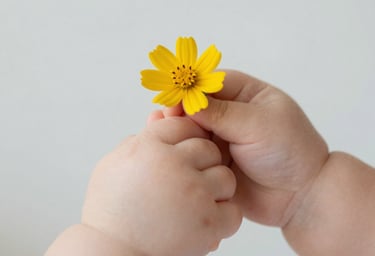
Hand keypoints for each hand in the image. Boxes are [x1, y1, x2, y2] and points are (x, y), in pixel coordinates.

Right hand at [81, 117, 241, 255]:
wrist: (114, 253)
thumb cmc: (110, 212)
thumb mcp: (111, 166)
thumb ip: (133, 144)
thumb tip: (151, 129)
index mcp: (149, 148)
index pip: (180, 125)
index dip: (185, 136)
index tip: (185, 149)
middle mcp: (173, 164)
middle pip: (207, 148)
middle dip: (202, 162)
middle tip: (190, 178)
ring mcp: (194, 193)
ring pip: (225, 177)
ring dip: (216, 189)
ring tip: (199, 201)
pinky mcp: (208, 222)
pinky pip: (232, 210)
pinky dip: (223, 217)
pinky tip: (206, 220)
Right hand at [154, 70, 328, 226]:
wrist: (299, 196)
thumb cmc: (289, 152)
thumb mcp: (258, 124)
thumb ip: (222, 113)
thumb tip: (187, 100)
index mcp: (246, 95)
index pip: (212, 83)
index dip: (191, 88)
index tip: (174, 98)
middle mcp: (231, 115)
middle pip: (197, 104)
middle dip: (181, 109)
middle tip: (167, 118)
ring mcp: (221, 138)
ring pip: (191, 127)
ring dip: (178, 129)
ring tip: (162, 131)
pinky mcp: (212, 160)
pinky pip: (192, 150)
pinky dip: (180, 148)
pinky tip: (167, 148)